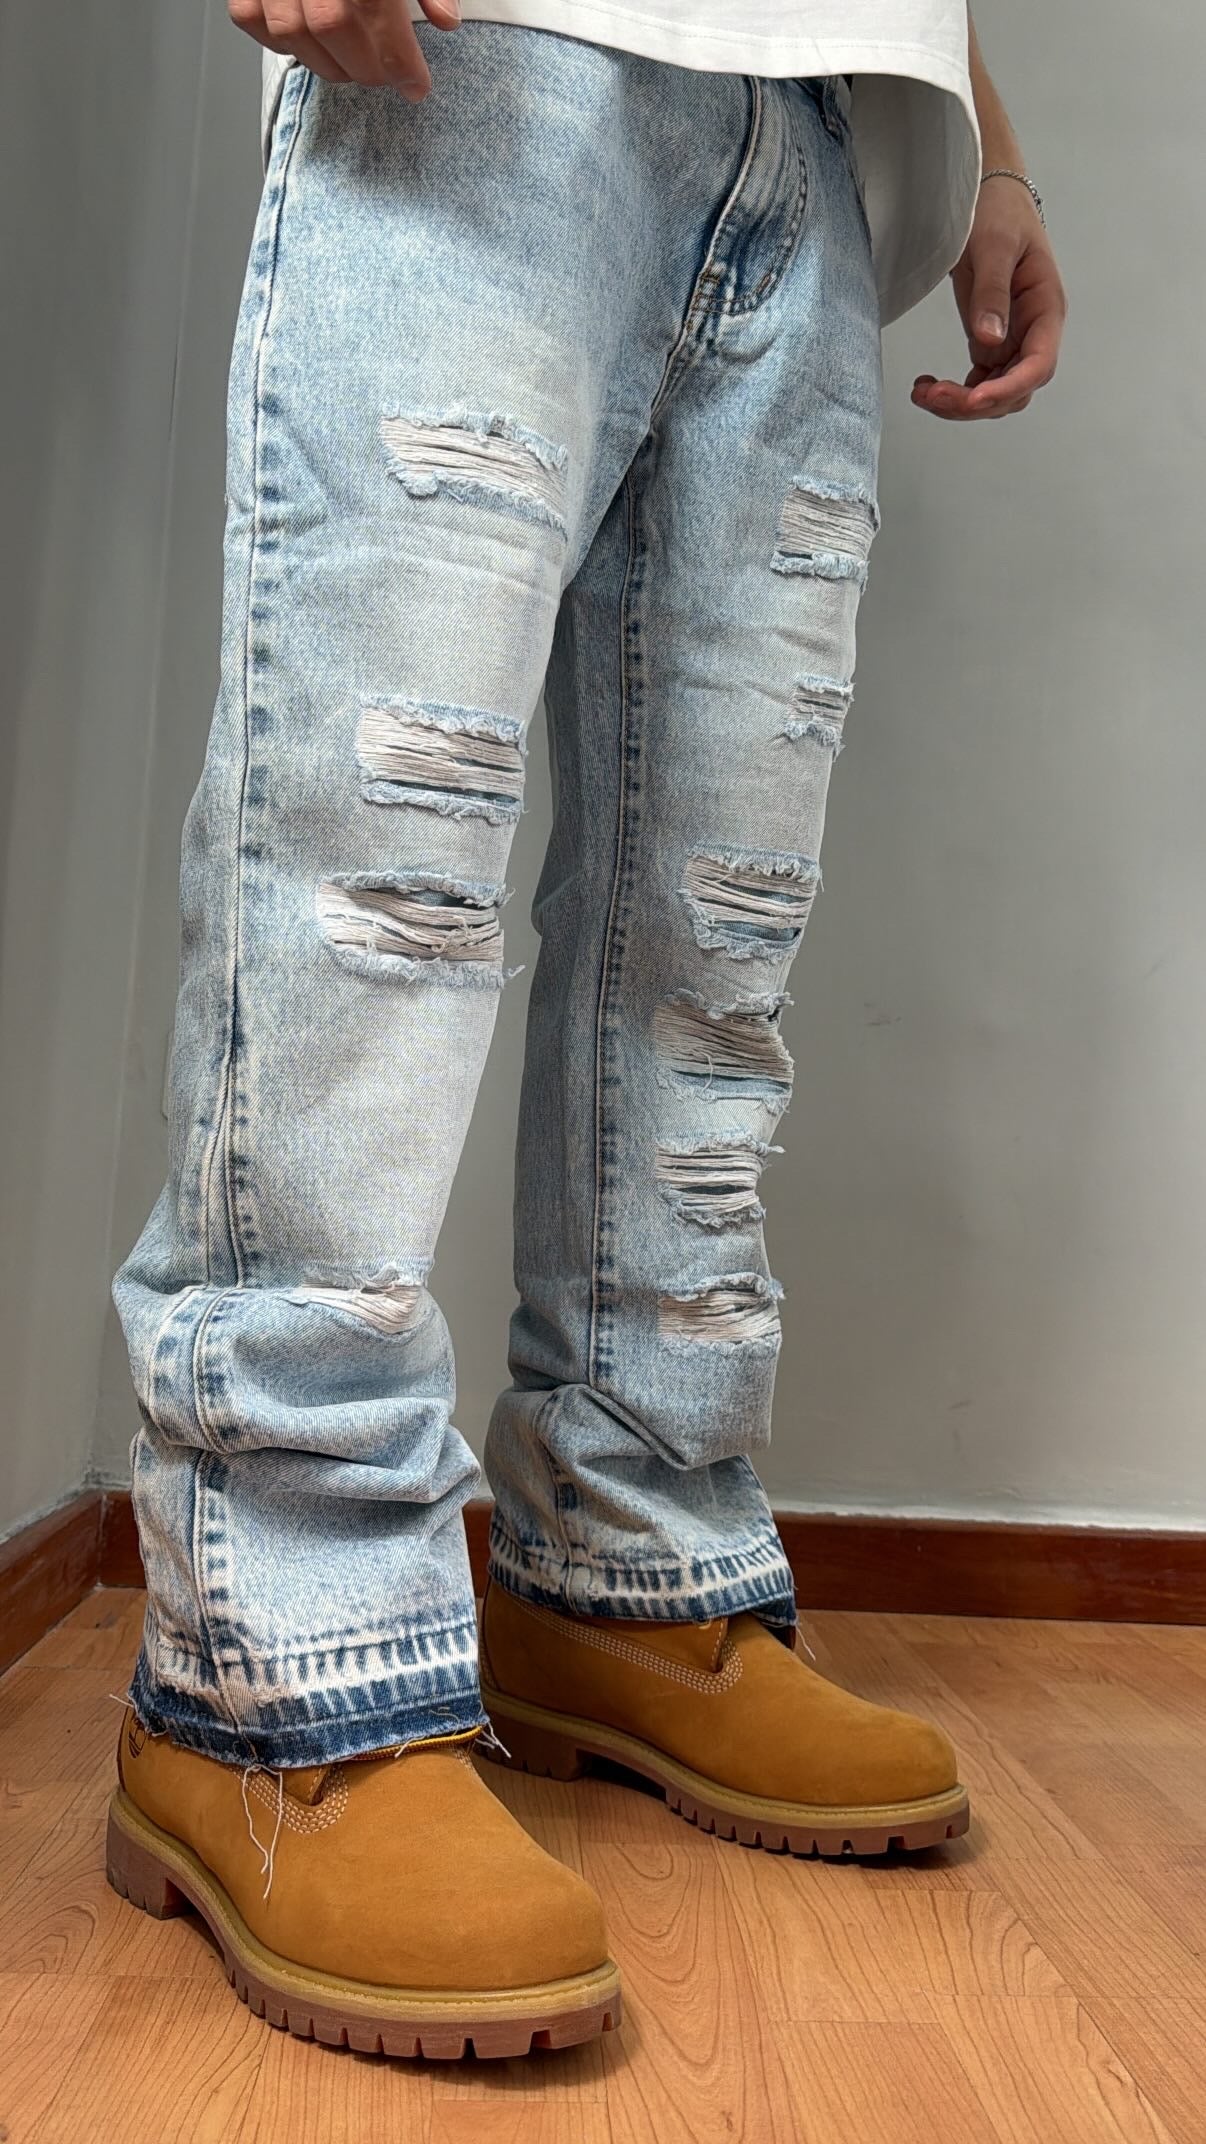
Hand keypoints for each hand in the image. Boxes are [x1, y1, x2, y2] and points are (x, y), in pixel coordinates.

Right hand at [228, 0, 459, 100]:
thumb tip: (446, 20)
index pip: (377, 10)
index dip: (399, 60)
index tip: (416, 86)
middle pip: (332, 26)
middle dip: (364, 67)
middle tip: (384, 77)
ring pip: (291, 31)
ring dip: (326, 64)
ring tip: (352, 68)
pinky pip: (250, 18)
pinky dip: (279, 42)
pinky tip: (308, 46)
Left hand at [912, 175, 1066, 420]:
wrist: (987, 196)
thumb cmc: (998, 211)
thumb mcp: (994, 245)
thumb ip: (992, 292)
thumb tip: (990, 340)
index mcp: (1046, 309)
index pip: (1038, 364)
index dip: (1009, 388)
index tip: (974, 398)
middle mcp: (1034, 333)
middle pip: (1015, 390)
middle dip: (975, 402)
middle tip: (932, 395)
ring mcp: (1012, 341)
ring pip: (994, 393)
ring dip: (960, 404)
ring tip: (921, 393)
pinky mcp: (989, 342)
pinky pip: (977, 383)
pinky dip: (953, 393)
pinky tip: (925, 386)